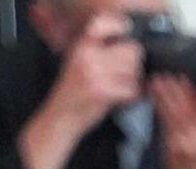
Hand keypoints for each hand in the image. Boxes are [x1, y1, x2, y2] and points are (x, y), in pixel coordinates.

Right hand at [42, 15, 141, 133]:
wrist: (60, 117)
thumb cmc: (73, 93)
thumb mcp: (79, 64)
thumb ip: (99, 52)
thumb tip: (131, 47)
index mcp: (81, 47)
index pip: (102, 24)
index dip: (119, 26)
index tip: (127, 32)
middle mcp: (86, 56)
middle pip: (130, 51)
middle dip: (134, 65)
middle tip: (125, 76)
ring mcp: (94, 74)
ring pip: (134, 71)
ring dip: (133, 82)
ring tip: (120, 89)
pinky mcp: (102, 92)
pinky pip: (132, 90)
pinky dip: (132, 97)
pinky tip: (120, 100)